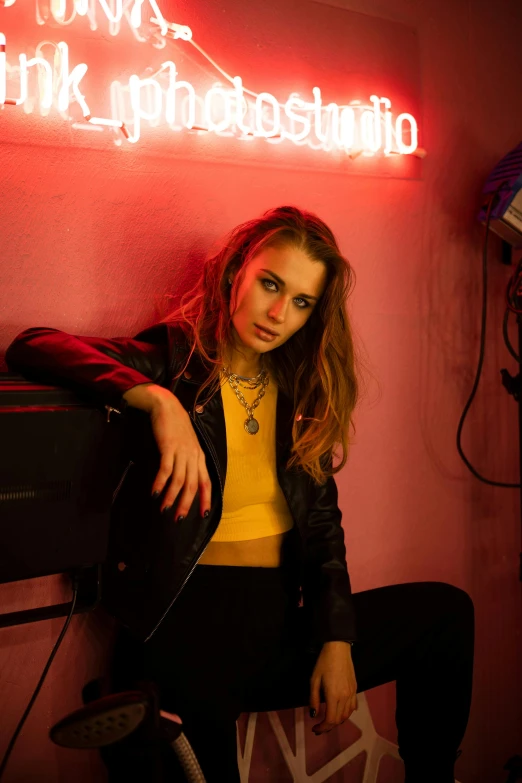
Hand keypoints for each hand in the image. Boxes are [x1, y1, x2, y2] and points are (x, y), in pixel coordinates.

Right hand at [123, 383, 211, 518]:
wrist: (166, 406)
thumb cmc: (176, 426)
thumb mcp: (187, 445)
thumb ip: (188, 461)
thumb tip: (185, 480)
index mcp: (199, 457)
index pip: (206, 482)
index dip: (205, 499)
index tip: (204, 515)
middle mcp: (193, 456)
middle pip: (192, 485)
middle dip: (186, 504)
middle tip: (179, 519)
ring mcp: (182, 452)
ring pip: (179, 480)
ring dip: (171, 497)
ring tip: (164, 510)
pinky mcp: (168, 447)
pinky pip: (165, 470)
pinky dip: (160, 483)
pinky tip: (154, 493)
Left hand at [309, 641, 356, 734]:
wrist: (338, 649)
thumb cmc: (324, 663)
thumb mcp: (314, 680)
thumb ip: (313, 699)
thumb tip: (313, 714)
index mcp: (333, 696)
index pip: (330, 719)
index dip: (322, 728)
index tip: (314, 728)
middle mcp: (345, 697)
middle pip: (339, 720)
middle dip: (328, 726)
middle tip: (319, 727)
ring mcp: (352, 693)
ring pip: (347, 715)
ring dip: (338, 721)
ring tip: (328, 721)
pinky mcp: (355, 689)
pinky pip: (353, 706)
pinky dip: (346, 713)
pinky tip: (340, 712)